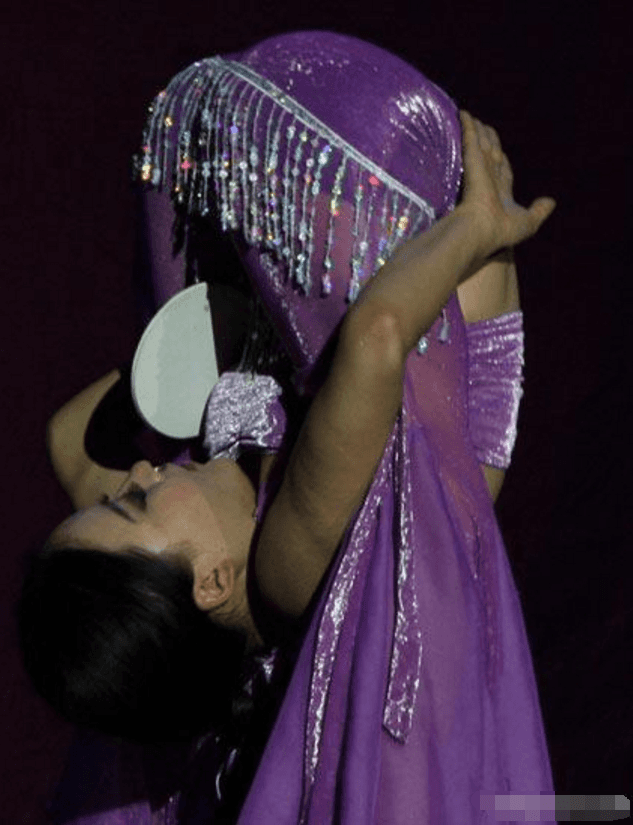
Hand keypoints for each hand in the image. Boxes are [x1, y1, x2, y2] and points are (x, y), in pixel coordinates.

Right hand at [458, 111, 555, 256]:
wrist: (482, 230)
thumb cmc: (502, 230)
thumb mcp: (528, 222)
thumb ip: (539, 210)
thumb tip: (551, 201)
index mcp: (501, 193)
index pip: (502, 170)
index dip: (501, 161)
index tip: (500, 153)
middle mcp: (490, 178)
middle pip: (490, 153)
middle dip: (488, 141)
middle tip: (484, 128)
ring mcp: (480, 168)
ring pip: (481, 143)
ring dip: (477, 130)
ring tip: (472, 118)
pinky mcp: (472, 160)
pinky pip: (471, 138)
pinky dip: (468, 125)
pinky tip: (464, 114)